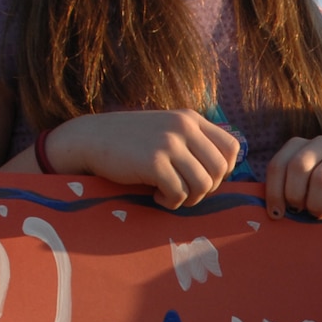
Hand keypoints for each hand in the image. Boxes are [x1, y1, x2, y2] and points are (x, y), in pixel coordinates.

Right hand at [47, 110, 240, 210]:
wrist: (89, 139)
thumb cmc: (130, 142)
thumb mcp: (166, 131)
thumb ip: (193, 142)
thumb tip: (225, 172)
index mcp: (190, 118)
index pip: (232, 147)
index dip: (225, 170)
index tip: (205, 178)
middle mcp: (183, 127)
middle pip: (220, 170)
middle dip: (207, 189)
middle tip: (186, 191)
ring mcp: (169, 143)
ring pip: (203, 185)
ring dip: (189, 198)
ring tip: (169, 195)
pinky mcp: (154, 162)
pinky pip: (179, 194)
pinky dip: (171, 202)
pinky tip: (155, 195)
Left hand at [266, 136, 321, 219]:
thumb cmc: (316, 194)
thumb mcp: (296, 186)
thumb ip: (279, 190)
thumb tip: (256, 209)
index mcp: (298, 146)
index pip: (278, 164)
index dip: (274, 192)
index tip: (277, 214)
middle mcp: (320, 143)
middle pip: (298, 166)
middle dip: (295, 195)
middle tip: (300, 211)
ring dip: (316, 203)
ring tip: (318, 214)